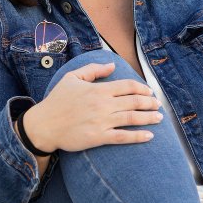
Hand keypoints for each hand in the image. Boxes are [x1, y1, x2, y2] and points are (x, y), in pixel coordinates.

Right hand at [22, 62, 161, 152]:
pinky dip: (138, 136)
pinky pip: (123, 137)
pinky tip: (149, 136)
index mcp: (98, 89)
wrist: (44, 125)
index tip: (149, 92)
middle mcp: (103, 105)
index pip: (128, 86)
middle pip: (134, 102)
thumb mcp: (72, 78)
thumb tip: (112, 64)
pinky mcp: (98, 137)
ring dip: (149, 118)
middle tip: (157, 105)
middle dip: (150, 103)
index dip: (142, 88)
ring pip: (132, 118)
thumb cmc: (57, 101)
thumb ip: (93, 69)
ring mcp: (102, 121)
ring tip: (159, 118)